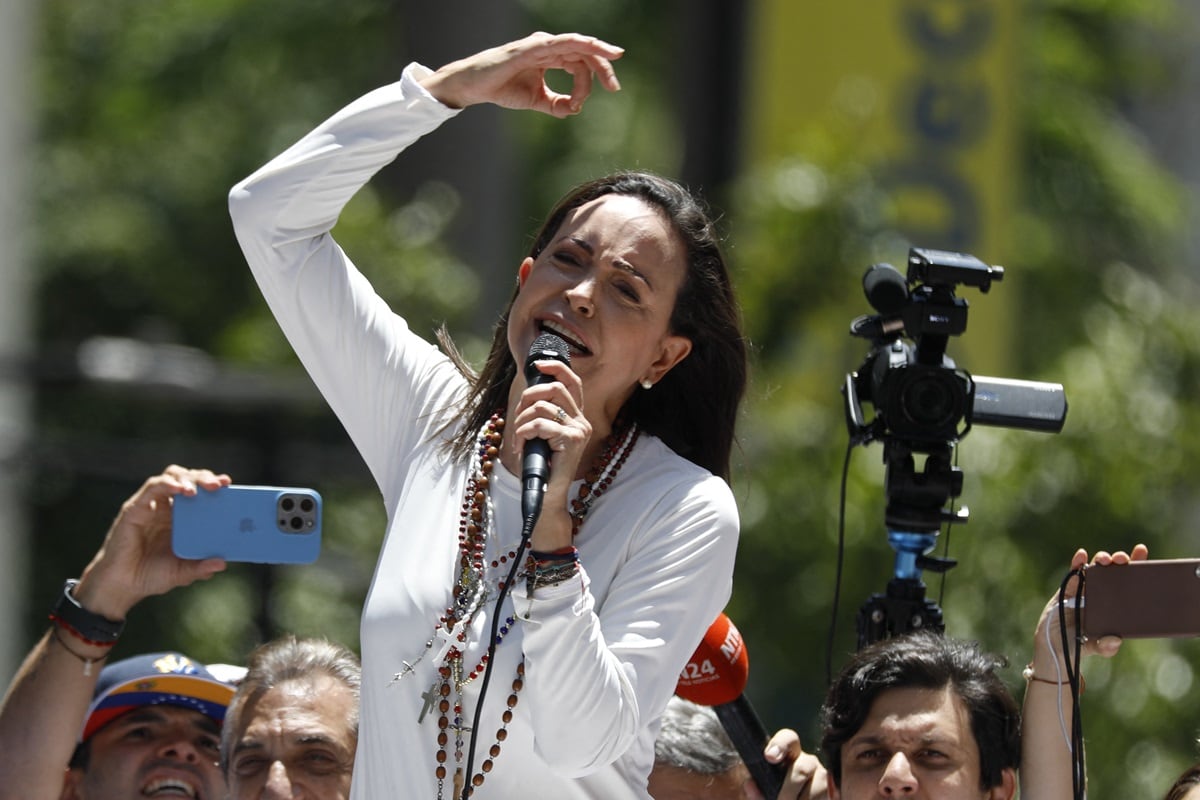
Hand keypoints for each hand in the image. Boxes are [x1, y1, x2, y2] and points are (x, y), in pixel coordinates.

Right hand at [72, 465, 231, 618]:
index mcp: (183, 518)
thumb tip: (223, 563)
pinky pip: (152, 488)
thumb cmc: (151, 576)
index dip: (213, 484)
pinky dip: (167, 484)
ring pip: (171, 477)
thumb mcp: (182, 573)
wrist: (121, 587)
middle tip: (219, 485)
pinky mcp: (135, 509)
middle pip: (188, 478)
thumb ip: (200, 568)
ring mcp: (151, 506)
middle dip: (204, 477)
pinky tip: (180, 489)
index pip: (201, 491)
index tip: (228, 483)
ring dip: (188, 478)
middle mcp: (168, 508)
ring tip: (198, 490)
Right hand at [419, 32, 622, 116]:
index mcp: (551, 56)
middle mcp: (549, 46)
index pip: (582, 62)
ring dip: (596, 54)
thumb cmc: (503, 88)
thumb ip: (556, 105)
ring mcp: (541, 45)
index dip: (596, 78)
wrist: (476, 86)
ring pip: (576, 44)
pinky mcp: (532, 47)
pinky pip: (560, 42)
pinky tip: (593, 46)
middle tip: (615, 87)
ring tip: (613, 61)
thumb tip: (575, 110)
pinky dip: (578, 43)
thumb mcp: (537, 100)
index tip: (599, 97)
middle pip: (584, 52)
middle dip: (603, 68)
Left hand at [508, 357, 589, 550]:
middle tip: (517, 416)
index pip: (572, 382)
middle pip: (554, 388)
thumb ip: (540, 414)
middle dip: (528, 396)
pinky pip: (540, 424)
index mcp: (575, 417)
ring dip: (522, 419)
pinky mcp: (572, 440)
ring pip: (543, 405)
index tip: (539, 364)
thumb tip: (528, 392)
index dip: (556, 367)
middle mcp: (582, 421)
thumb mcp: (540, 435)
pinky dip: (523, 432)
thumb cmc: (540, 466)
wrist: (545, 497)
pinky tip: (520, 446)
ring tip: (518, 438)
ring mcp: (579, 430)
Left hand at [752, 729, 828, 799]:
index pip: (789, 738)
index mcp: (789, 755)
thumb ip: (755, 790)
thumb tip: (750, 784)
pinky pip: (826, 797)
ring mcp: (822, 776)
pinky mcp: (832, 791)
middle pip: (802, 768)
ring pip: (817, 786)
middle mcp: (808, 761)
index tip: (769, 757)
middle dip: (788, 790)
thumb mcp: (764, 792)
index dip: (780, 744)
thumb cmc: (775, 796)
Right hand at [1029, 544, 1149, 673]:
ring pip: (1094, 569)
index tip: (1141, 551)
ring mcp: (1083, 591)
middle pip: (1112, 571)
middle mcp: (1100, 594)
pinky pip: (1073, 574)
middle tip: (1122, 559)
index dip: (1135, 565)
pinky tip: (1082, 555)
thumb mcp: (1098, 648)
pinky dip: (1077, 563)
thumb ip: (1107, 647)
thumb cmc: (1080, 646)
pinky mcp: (1066, 591)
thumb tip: (1115, 640)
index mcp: (1113, 605)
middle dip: (1118, 561)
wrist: (1055, 649)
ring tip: (1105, 559)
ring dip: (1100, 560)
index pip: (1127, 582)